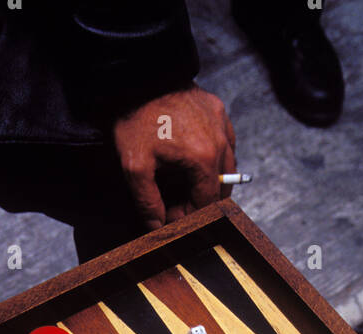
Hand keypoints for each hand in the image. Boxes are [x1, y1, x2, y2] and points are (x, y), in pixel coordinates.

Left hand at [113, 85, 235, 229]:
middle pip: (221, 189)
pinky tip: (195, 160)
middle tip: (175, 202)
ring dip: (209, 181)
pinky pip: (226, 143)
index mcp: (203, 159)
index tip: (171, 216)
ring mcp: (221, 123)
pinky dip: (215, 157)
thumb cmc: (136, 118)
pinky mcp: (218, 110)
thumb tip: (157, 228)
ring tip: (183, 183)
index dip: (190, 217)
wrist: (139, 77)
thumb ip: (148, 203)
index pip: (207, 204)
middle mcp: (220, 141)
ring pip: (227, 167)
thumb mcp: (135, 167)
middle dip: (199, 201)